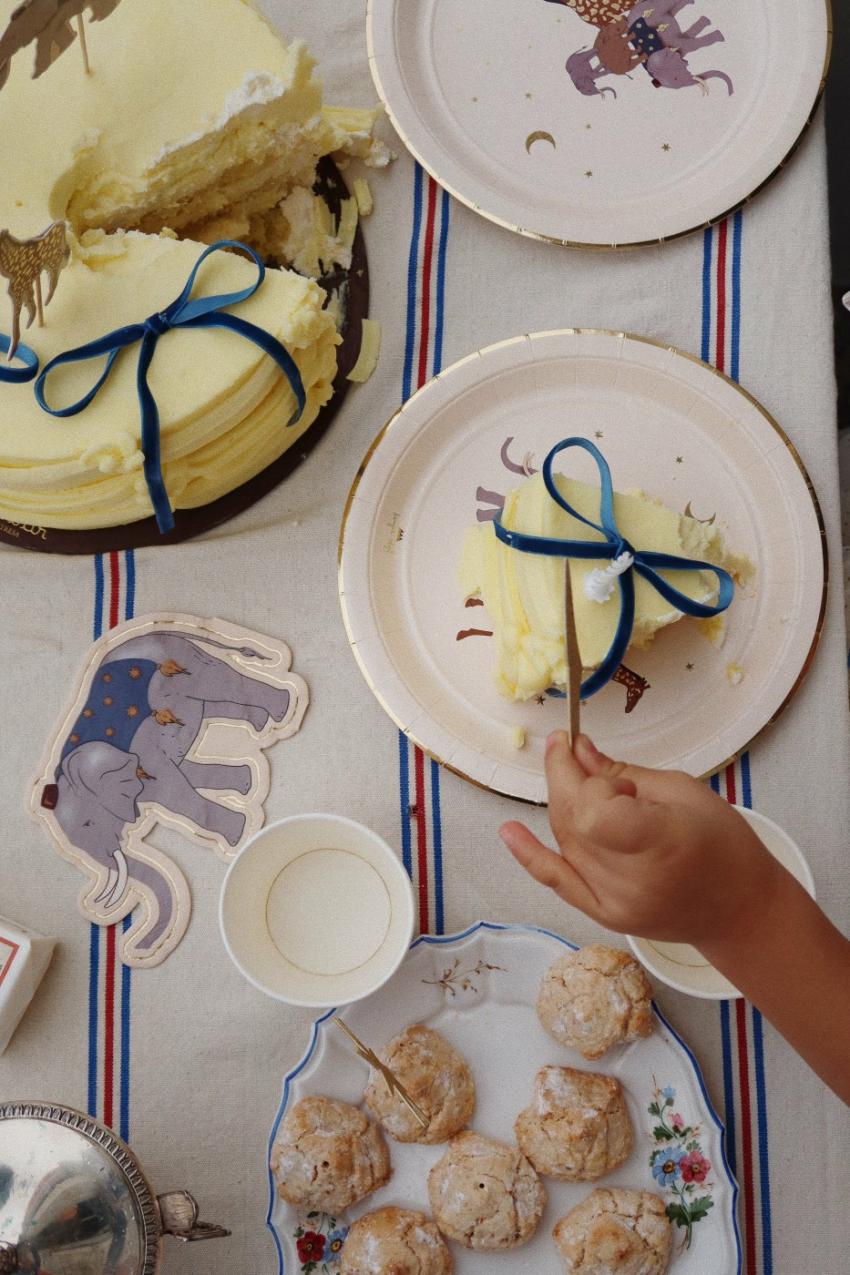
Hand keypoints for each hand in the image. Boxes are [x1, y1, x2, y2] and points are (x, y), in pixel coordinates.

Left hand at [499, 732, 782, 946]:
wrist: (739, 910)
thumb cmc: (724, 844)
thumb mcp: (682, 791)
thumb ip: (623, 773)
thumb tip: (578, 750)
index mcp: (661, 843)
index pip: (595, 811)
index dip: (582, 779)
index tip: (579, 746)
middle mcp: (632, 880)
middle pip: (574, 822)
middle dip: (563, 779)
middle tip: (564, 747)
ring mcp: (614, 903)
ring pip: (564, 841)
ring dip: (562, 804)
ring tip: (577, 779)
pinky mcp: (603, 916)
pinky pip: (557, 881)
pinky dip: (529, 855)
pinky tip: (508, 832)